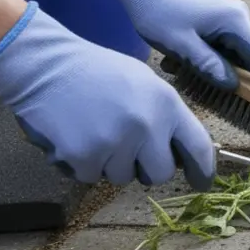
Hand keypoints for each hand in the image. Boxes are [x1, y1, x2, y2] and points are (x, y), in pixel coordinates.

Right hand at [0, 2, 215, 189]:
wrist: (46, 66)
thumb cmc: (97, 72)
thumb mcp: (144, 83)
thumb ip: (165, 115)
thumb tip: (178, 150)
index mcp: (166, 104)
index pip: (198, 146)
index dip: (203, 171)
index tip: (202, 183)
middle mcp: (147, 126)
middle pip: (161, 173)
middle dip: (146, 168)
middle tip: (127, 149)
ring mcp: (115, 143)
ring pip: (123, 177)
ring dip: (111, 163)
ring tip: (95, 131)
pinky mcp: (85, 157)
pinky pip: (91, 177)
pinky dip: (83, 164)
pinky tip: (75, 136)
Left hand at [97, 0, 249, 97]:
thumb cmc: (159, 12)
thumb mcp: (180, 44)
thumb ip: (208, 65)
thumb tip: (233, 85)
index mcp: (233, 22)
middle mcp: (238, 18)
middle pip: (247, 58)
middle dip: (229, 75)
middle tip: (201, 81)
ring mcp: (229, 18)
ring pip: (232, 55)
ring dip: (212, 66)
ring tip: (179, 62)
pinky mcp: (219, 20)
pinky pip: (222, 47)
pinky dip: (206, 57)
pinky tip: (180, 55)